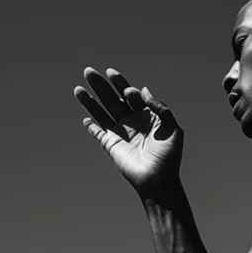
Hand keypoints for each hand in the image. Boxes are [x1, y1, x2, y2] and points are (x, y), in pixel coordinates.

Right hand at [75, 67, 182, 197]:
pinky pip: (97, 132)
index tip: (122, 85)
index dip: (122, 85)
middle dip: (101, 85)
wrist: (158, 180)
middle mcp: (130, 120)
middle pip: (112, 98)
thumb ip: (160, 108)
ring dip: (89, 100)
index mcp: (145, 114)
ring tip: (79, 88)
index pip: (130, 94)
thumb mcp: (172, 129)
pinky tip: (85, 118)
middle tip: (89, 72)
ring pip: (101, 112)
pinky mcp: (110, 145)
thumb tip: (143, 90)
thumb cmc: (168, 156)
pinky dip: (91, 126)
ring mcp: (120, 132)